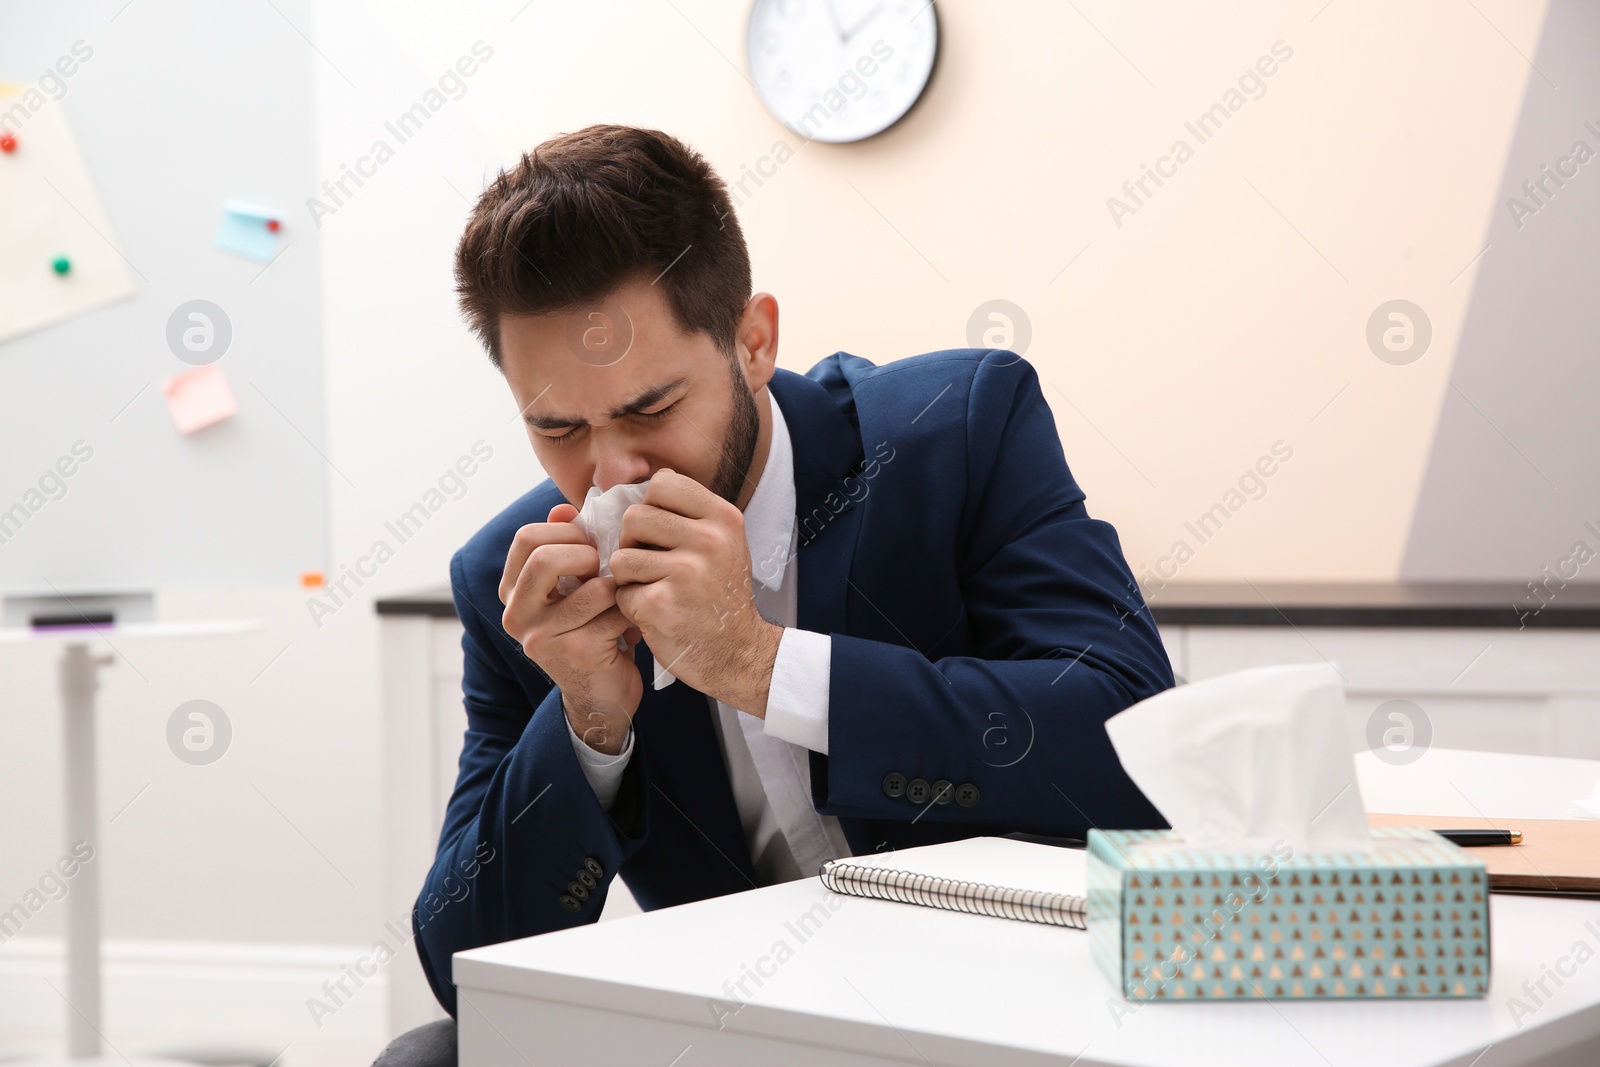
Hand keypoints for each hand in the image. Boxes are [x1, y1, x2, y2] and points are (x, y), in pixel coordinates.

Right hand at [500, 502, 642, 753]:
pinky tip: (632, 626)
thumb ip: (564, 548)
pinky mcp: (575, 653)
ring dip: (616, 588)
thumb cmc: (592, 631)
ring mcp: (541, 637)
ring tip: (622, 599)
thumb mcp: (573, 588)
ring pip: (590, 587)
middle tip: (606, 568)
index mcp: (512, 592)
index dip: (567, 532)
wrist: (603, 697)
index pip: (527, 538)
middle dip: (588, 554)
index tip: (590, 545)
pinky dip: (631, 612)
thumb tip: (562, 510)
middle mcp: (516, 615)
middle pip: (545, 557)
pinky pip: (614, 612)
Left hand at [610, 469, 783, 715]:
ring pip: (621, 556)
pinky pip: (621, 591)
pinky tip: (655, 613)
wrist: (738, 653)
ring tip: (654, 590)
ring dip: (629, 577)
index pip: (663, 483)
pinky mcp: (661, 603)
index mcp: (723, 519)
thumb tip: (653, 480)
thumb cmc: (721, 596)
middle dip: (634, 543)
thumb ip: (692, 512)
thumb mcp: (724, 543)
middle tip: (653, 567)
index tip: (661, 533)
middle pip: (634, 517)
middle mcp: (708, 540)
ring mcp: (685, 572)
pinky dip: (630, 605)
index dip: (651, 506)